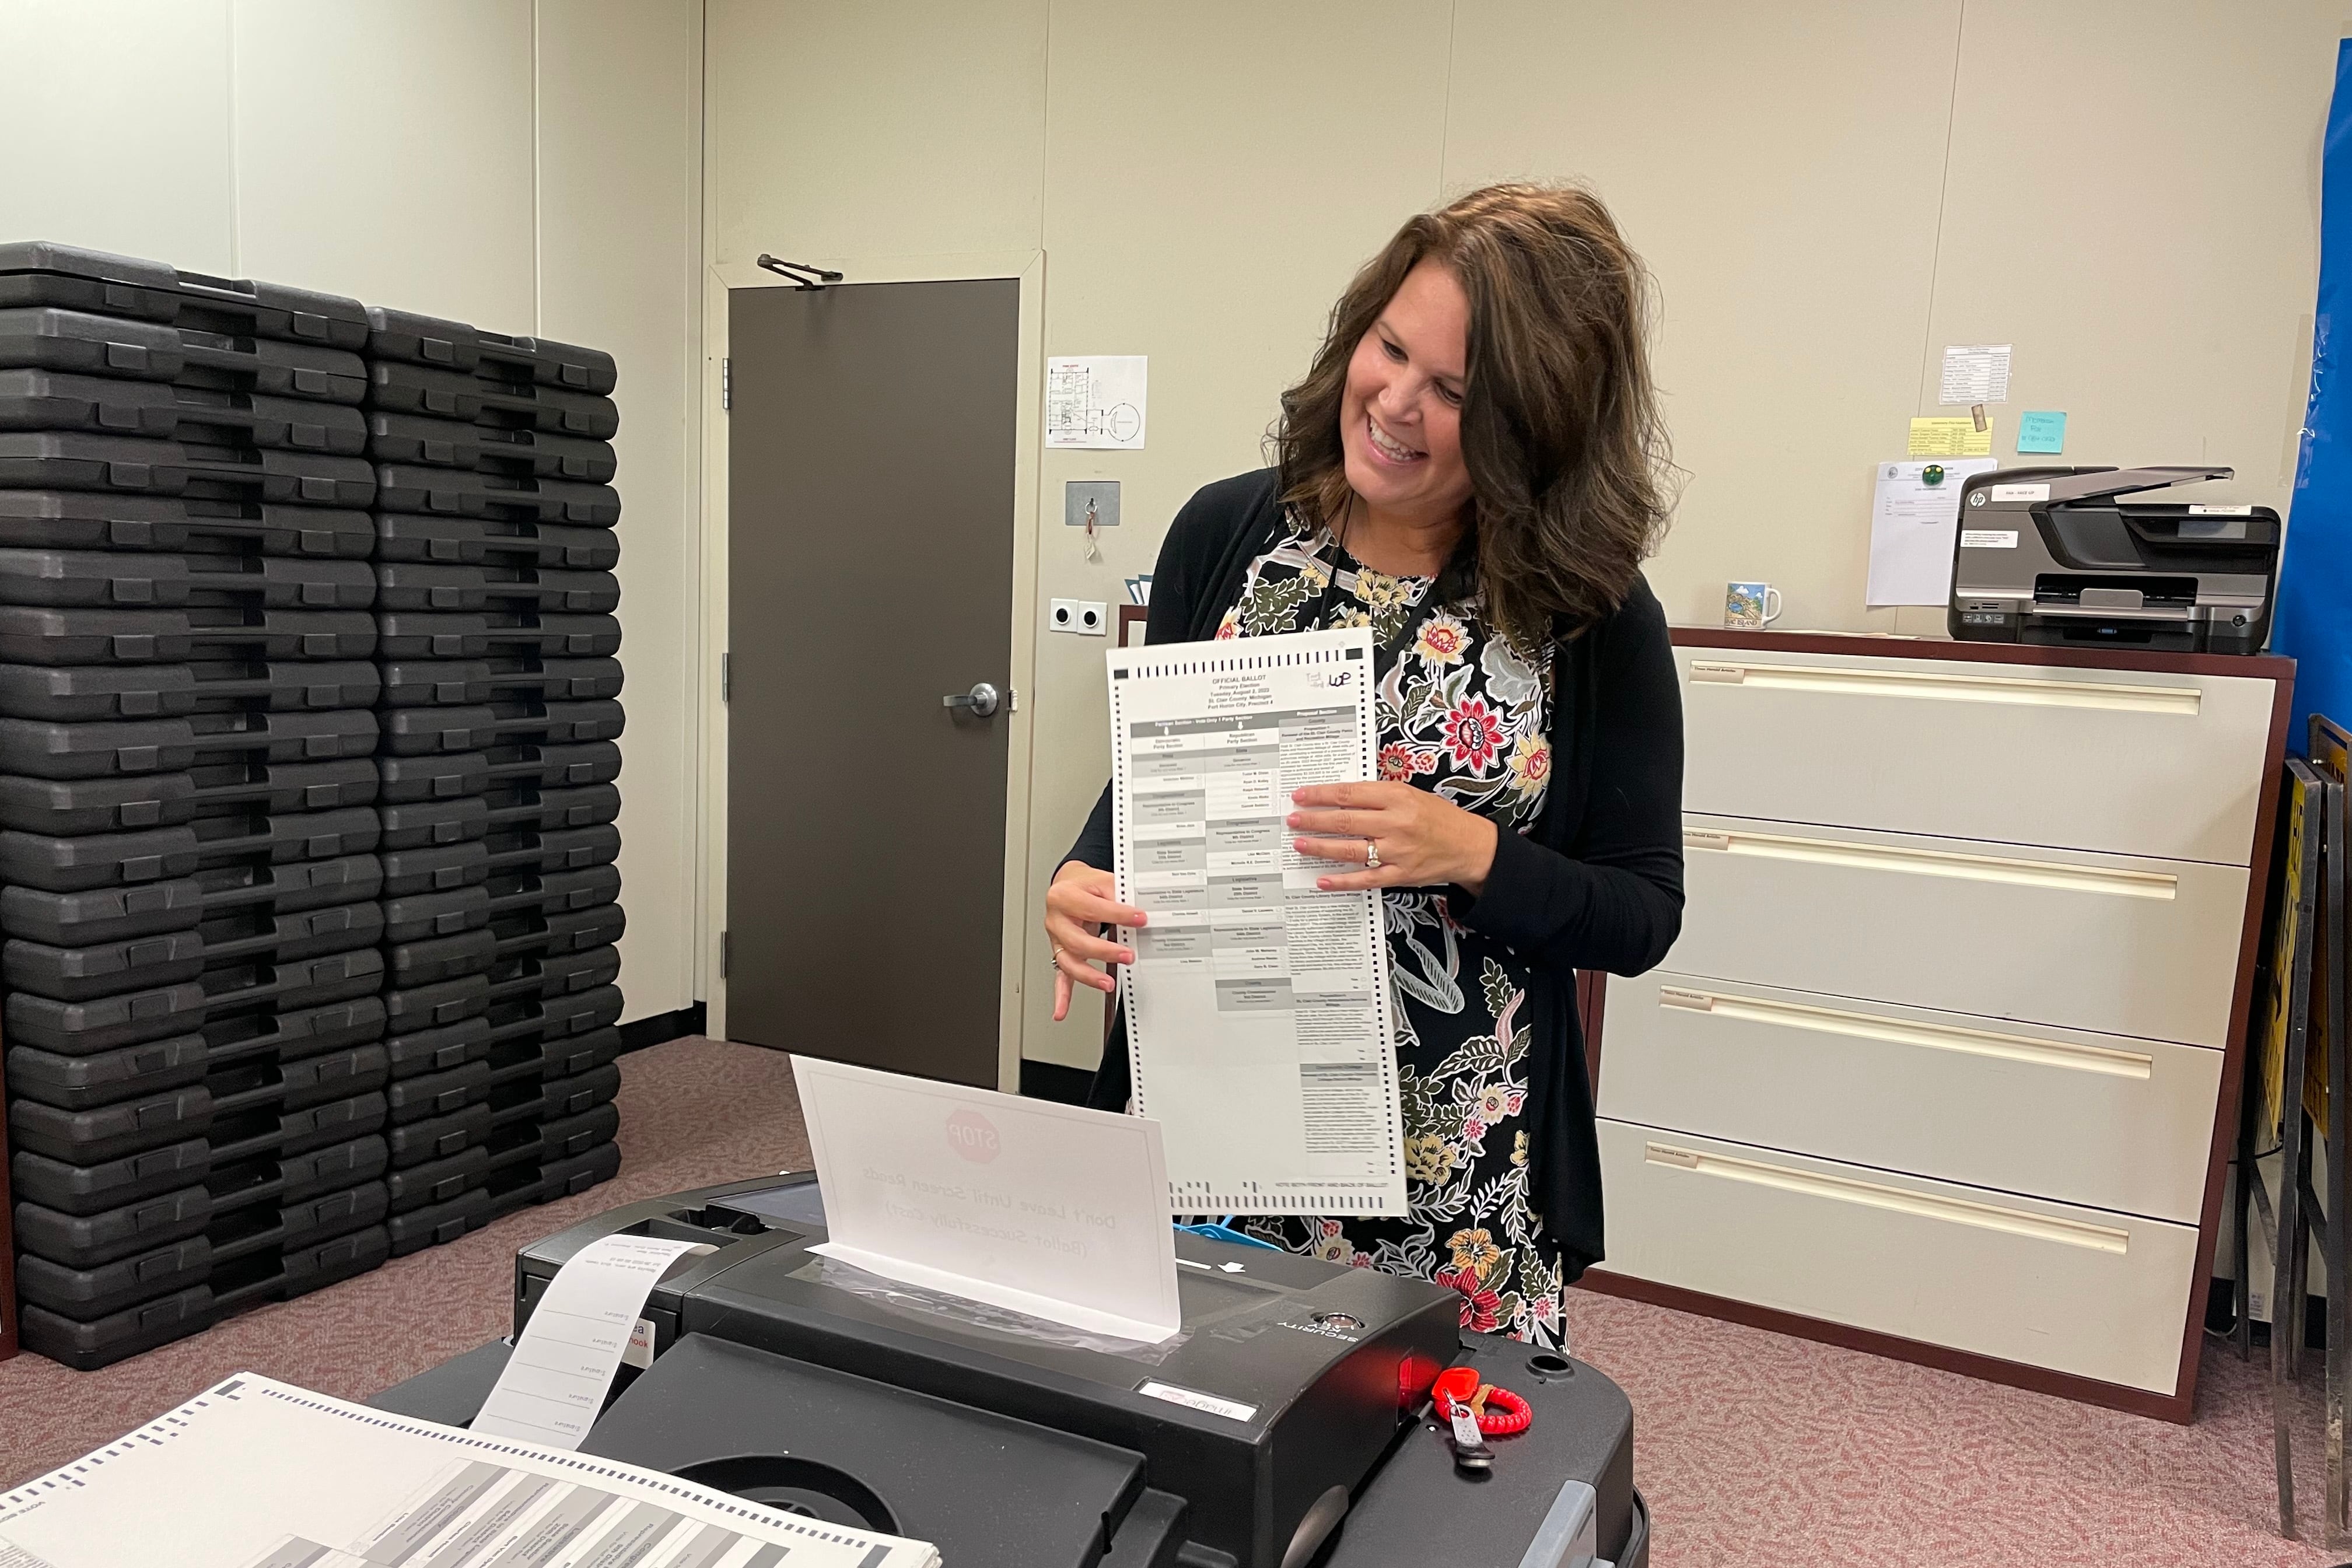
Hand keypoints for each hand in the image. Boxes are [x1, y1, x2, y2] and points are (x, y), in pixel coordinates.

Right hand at [1044, 861, 1147, 1020]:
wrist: (1068, 884)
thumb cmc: (1084, 884)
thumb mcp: (1102, 880)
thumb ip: (1118, 894)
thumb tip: (1137, 912)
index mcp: (1063, 896)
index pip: (1092, 909)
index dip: (1118, 914)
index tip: (1139, 919)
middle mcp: (1055, 919)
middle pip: (1076, 940)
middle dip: (1104, 951)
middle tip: (1128, 955)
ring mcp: (1056, 939)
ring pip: (1068, 962)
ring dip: (1088, 976)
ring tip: (1107, 983)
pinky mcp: (1061, 953)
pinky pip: (1060, 976)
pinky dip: (1061, 997)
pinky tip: (1061, 1012)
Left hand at [1288, 782, 1499, 894]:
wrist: (1469, 846)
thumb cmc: (1439, 818)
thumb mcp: (1411, 794)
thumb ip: (1379, 795)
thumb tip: (1341, 796)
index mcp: (1398, 798)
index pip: (1350, 794)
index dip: (1321, 795)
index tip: (1301, 796)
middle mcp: (1396, 824)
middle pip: (1346, 821)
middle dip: (1314, 820)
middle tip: (1293, 819)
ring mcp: (1397, 851)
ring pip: (1351, 850)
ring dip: (1321, 847)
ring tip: (1300, 844)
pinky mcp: (1400, 875)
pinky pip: (1366, 879)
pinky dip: (1342, 880)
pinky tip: (1323, 879)